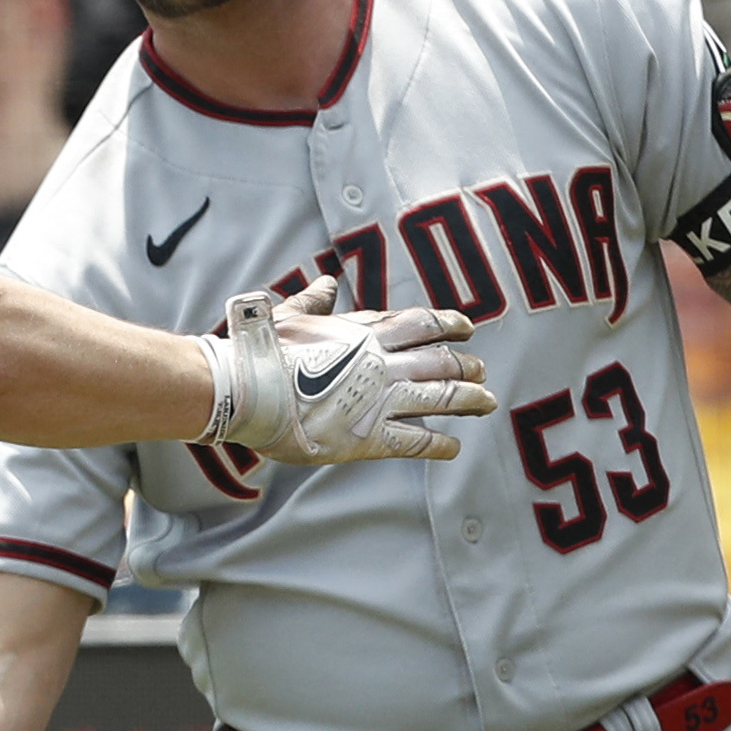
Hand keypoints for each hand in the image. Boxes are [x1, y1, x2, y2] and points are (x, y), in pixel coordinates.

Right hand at [205, 276, 496, 464]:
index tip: (465, 328)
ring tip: (486, 402)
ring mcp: (378, 399)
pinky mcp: (368, 436)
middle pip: (439, 361)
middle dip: (465, 366)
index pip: (419, 323)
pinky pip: (416, 442)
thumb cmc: (261, 350)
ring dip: (467, 400)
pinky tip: (455, 448)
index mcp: (363, 332)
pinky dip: (439, 445)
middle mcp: (380, 363)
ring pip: (439, 398)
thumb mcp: (290, 316)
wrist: (245, 388)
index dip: (448, 324)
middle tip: (482, 371)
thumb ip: (315, 301)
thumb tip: (328, 282)